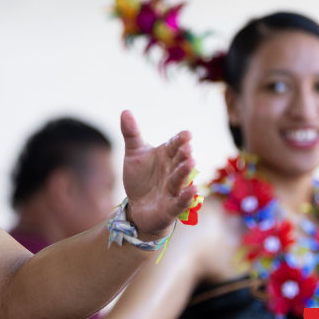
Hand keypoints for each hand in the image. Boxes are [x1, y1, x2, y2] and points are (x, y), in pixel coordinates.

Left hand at [119, 111, 196, 237]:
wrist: (137, 207)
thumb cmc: (141, 178)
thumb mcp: (134, 154)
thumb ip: (131, 133)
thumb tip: (125, 110)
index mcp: (167, 156)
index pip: (175, 145)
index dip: (181, 140)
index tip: (187, 134)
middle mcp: (173, 171)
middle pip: (180, 162)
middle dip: (184, 155)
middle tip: (188, 147)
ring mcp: (173, 190)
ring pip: (180, 180)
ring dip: (185, 172)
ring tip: (190, 162)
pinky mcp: (171, 208)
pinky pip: (180, 202)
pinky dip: (186, 198)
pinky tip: (193, 190)